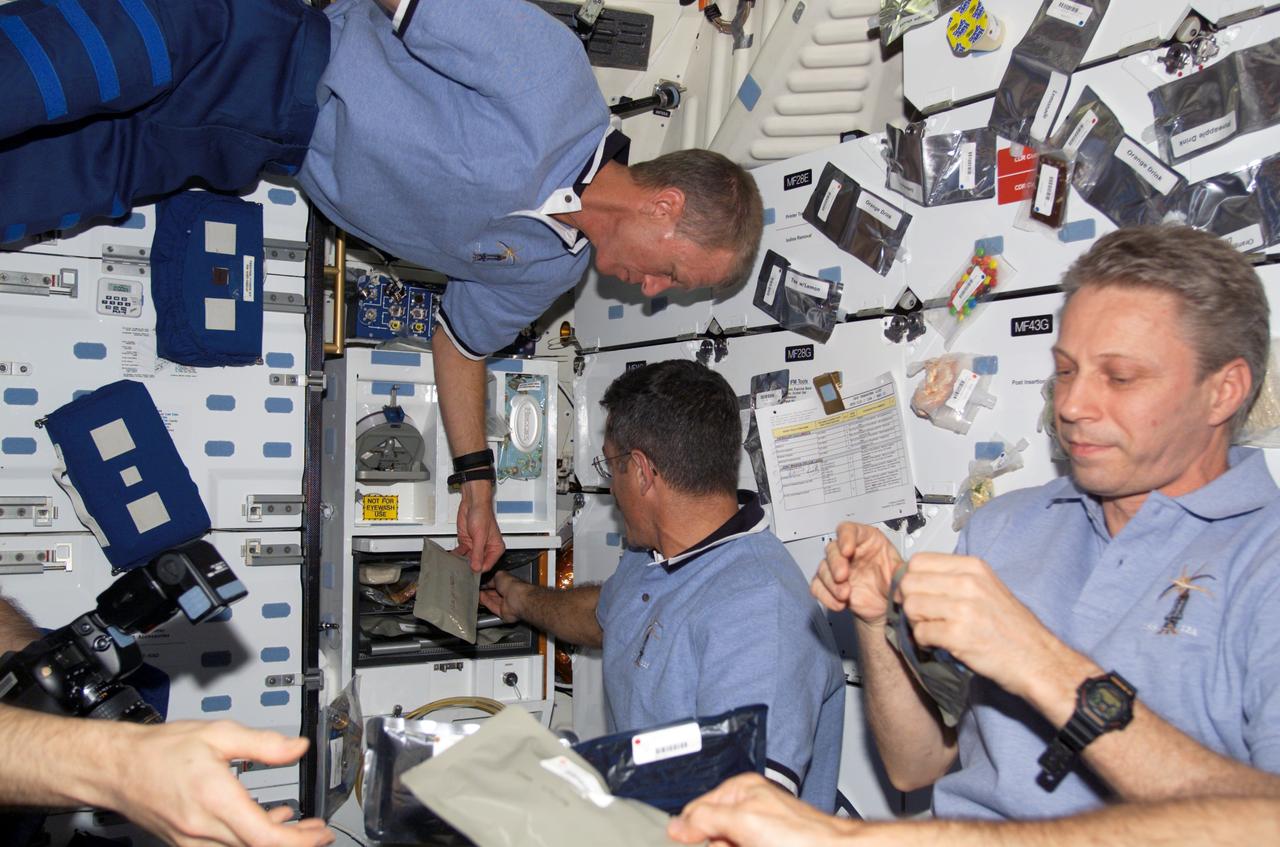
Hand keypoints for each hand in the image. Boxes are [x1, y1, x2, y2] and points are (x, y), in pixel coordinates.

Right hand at [105, 720, 331, 846]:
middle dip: (295, 842)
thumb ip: (263, 744)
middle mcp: (203, 830)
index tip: (320, 832)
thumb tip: (297, 747)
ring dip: (274, 841)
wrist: (117, 768)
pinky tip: (267, 819)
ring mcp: (193, 841)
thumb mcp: (218, 734)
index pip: (265, 838)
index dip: (298, 841)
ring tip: (298, 824)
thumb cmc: (159, 752)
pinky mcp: (186, 842)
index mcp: (215, 802)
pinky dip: (251, 837)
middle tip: (318, 831)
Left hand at [455, 480, 504, 572]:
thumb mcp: (480, 536)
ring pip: (468, 560)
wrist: (472, 503)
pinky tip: (451, 558)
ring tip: (454, 566)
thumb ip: (478, 553)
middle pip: (477, 564)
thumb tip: (476, 568)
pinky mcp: (466, 543)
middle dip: (469, 567)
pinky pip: (461, 553)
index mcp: (495, 548)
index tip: (469, 572)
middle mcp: (486, 549)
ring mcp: (475, 547)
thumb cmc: (482, 514)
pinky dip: (456, 556)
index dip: (478, 569)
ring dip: (461, 562)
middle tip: (459, 571)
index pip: (487, 565)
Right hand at [479, 570, 530, 623]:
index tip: (480, 583)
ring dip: (484, 597)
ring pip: (492, 601)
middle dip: (485, 591)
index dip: (488, 583)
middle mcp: (509, 594)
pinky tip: (480, 599)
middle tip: (476, 588)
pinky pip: (492, 607)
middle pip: (494, 593)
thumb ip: (493, 578)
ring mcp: (506, 604)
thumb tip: (488, 580)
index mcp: (510, 584)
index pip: (497, 584)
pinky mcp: (503, 613)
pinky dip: (486, 603)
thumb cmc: (514, 586)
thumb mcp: (500, 575)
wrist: (517, 599)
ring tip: (476, 593)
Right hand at [668, 774, 857, 846]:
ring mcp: (759, 828)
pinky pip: (741, 846)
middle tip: (737, 846)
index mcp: (740, 790)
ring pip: (728, 844)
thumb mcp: (745, 822)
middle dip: (720, 845)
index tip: (697, 845)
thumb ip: (707, 819)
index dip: (692, 832)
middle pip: (712, 833)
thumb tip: (676, 824)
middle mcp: (749, 805)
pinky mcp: (767, 843)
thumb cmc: (802, 838)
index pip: (697, 809)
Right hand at [812, 523, 902, 625]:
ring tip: (845, 595)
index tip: (848, 550)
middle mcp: (849, 553)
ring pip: (823, 568)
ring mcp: (837, 568)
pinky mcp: (829, 585)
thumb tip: (902, 574)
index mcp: (866, 541)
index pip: (849, 530)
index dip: (845, 537)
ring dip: (831, 583)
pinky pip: (817, 586)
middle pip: (832, 548)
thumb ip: (901, 571)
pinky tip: (838, 603)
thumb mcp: (901, 574)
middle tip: (843, 576)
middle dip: (835, 563)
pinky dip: (825, 596)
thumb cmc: (892, 584)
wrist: (886, 607)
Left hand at [899, 553, 1086, 703]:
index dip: (910, 579)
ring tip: (932, 630)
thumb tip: (915, 579)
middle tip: (921, 615)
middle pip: (909, 582)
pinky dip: (924, 641)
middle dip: (908, 601)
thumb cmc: (1013, 629)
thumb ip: (954, 579)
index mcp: (974, 568)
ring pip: (911, 606)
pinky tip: (938, 644)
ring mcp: (965, 608)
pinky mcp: (960, 635)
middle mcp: (969, 583)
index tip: (915, 593)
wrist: (1038, 660)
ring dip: (916, 622)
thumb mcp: (987, 588)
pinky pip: (921, 632)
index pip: (919, 561)